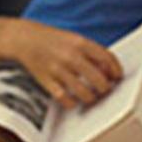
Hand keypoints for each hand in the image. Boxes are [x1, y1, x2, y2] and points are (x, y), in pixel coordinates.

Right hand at [6, 20, 121, 108]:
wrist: (24, 38)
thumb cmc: (52, 40)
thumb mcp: (74, 39)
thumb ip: (91, 52)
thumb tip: (108, 70)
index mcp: (80, 43)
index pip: (107, 58)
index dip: (116, 71)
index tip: (117, 78)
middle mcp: (70, 55)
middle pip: (98, 79)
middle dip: (105, 88)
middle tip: (104, 90)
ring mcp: (58, 69)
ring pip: (83, 92)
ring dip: (91, 98)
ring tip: (91, 97)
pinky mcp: (46, 80)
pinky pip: (64, 98)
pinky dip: (71, 103)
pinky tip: (73, 100)